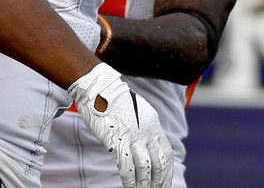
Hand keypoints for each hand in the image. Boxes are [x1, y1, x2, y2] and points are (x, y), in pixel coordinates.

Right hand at [68, 63, 172, 187]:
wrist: (97, 86)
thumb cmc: (111, 97)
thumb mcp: (135, 110)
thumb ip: (141, 127)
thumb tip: (141, 144)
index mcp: (153, 124)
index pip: (167, 153)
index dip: (166, 171)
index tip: (164, 182)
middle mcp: (147, 131)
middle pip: (159, 163)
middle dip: (158, 182)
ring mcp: (132, 136)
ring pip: (145, 168)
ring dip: (144, 185)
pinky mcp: (117, 140)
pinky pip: (126, 166)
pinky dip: (129, 180)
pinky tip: (128, 186)